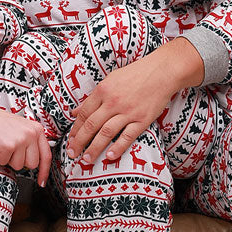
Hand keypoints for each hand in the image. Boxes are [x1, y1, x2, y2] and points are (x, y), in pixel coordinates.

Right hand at [0, 83, 51, 185]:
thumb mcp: (21, 129)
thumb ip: (31, 143)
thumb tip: (34, 164)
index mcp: (37, 129)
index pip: (46, 155)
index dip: (44, 171)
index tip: (41, 182)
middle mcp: (31, 134)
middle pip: (32, 164)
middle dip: (19, 161)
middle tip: (10, 148)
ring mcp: (20, 140)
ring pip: (18, 165)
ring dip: (7, 158)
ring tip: (2, 143)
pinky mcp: (8, 146)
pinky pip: (4, 162)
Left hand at [67, 37, 203, 162]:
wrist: (162, 71)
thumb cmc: (135, 74)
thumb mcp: (110, 80)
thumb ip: (93, 97)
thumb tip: (75, 111)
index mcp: (102, 91)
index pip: (84, 114)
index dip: (75, 129)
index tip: (69, 141)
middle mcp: (112, 102)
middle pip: (91, 125)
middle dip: (79, 142)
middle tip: (71, 153)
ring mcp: (128, 111)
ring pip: (106, 133)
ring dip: (94, 148)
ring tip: (86, 159)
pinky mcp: (142, 119)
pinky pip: (127, 136)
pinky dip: (118, 147)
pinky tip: (110, 156)